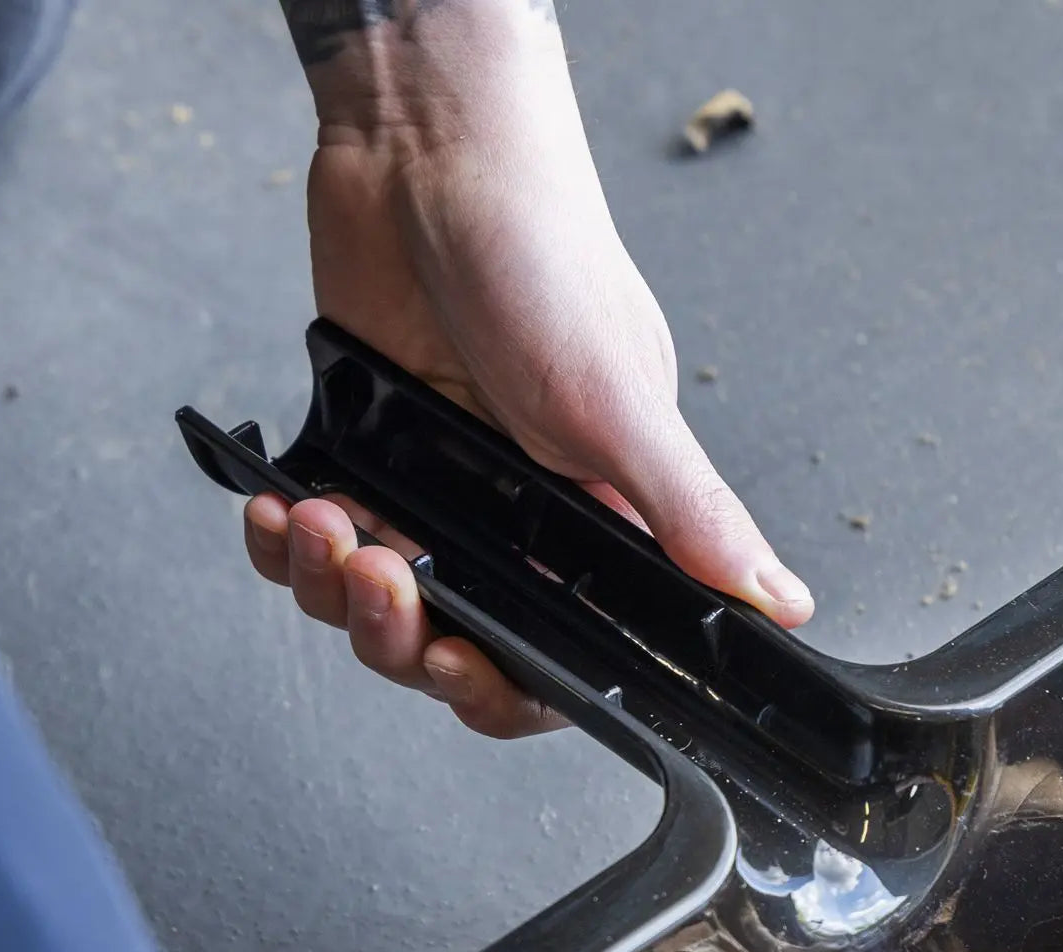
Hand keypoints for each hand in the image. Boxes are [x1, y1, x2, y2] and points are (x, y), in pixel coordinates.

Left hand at [248, 2, 812, 738]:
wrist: (431, 158)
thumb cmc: (540, 259)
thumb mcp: (619, 401)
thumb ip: (688, 513)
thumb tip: (776, 598)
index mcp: (592, 525)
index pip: (559, 653)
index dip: (504, 684)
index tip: (461, 664)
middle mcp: (516, 521)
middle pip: (451, 647)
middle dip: (402, 636)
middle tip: (385, 575)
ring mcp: (435, 493)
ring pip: (373, 607)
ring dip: (333, 588)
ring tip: (328, 524)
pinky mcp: (367, 458)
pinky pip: (315, 548)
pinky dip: (286, 545)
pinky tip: (286, 510)